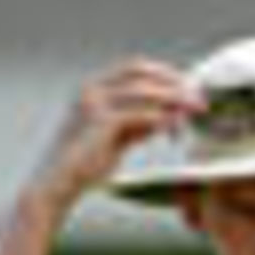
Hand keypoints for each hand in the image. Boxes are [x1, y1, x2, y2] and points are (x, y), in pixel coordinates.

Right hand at [30, 59, 202, 212]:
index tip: (187, 87)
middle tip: (197, 98)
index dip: (163, 74)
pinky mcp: (98, 121)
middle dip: (172, 82)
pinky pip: (136, 113)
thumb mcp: (116, 141)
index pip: (134, 68)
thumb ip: (137, 126)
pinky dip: (157, 118)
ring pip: (141, 90)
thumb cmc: (84, 166)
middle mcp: (92, 89)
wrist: (57, 185)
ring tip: (192, 110)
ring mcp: (93, 102)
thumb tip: (164, 119)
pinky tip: (172, 126)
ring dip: (171, 98)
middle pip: (140, 72)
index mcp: (95, 88)